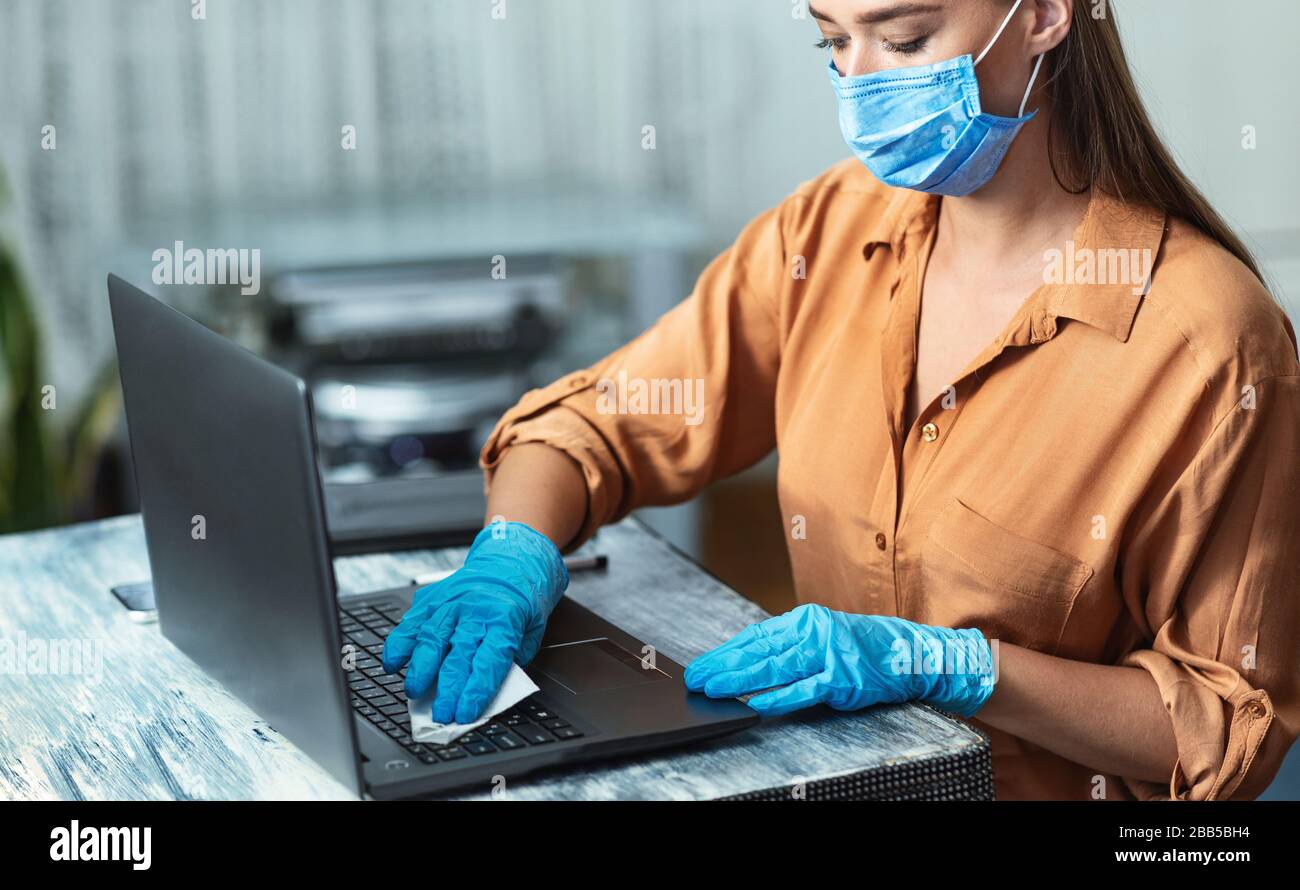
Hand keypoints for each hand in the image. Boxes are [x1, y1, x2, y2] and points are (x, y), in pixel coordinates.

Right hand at [381, 521, 567, 723]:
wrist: (509, 560)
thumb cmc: (522, 599)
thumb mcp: (532, 629)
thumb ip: (512, 658)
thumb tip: (490, 689)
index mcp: (504, 619)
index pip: (488, 661)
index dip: (475, 690)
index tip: (465, 713)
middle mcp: (474, 610)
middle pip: (457, 655)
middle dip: (447, 689)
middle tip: (440, 714)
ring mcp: (450, 603)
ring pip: (430, 638)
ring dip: (420, 669)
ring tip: (414, 692)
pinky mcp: (432, 599)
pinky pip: (411, 623)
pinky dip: (399, 644)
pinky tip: (392, 664)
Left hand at [684, 603, 994, 717]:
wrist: (908, 653)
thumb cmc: (861, 648)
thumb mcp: (822, 636)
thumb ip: (789, 646)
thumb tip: (748, 660)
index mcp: (804, 621)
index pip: (755, 637)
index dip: (726, 652)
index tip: (702, 664)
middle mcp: (812, 632)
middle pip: (759, 651)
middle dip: (723, 666)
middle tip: (696, 678)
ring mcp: (828, 655)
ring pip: (775, 668)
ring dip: (740, 679)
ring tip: (714, 689)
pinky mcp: (842, 679)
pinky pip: (805, 689)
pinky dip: (779, 697)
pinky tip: (757, 703)